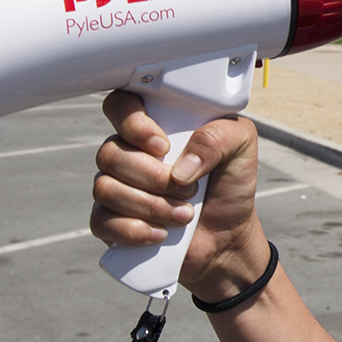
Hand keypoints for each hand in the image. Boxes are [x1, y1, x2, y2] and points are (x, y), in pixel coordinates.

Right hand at [91, 91, 267, 302]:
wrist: (228, 236)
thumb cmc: (230, 183)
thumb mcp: (240, 147)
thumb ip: (217, 138)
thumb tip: (180, 166)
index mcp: (155, 124)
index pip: (120, 105)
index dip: (130, 122)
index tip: (162, 146)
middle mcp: (129, 152)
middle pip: (110, 153)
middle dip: (153, 177)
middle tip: (190, 190)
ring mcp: (116, 187)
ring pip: (105, 188)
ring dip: (150, 206)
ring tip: (185, 215)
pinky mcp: (111, 222)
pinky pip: (101, 222)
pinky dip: (133, 230)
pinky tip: (161, 234)